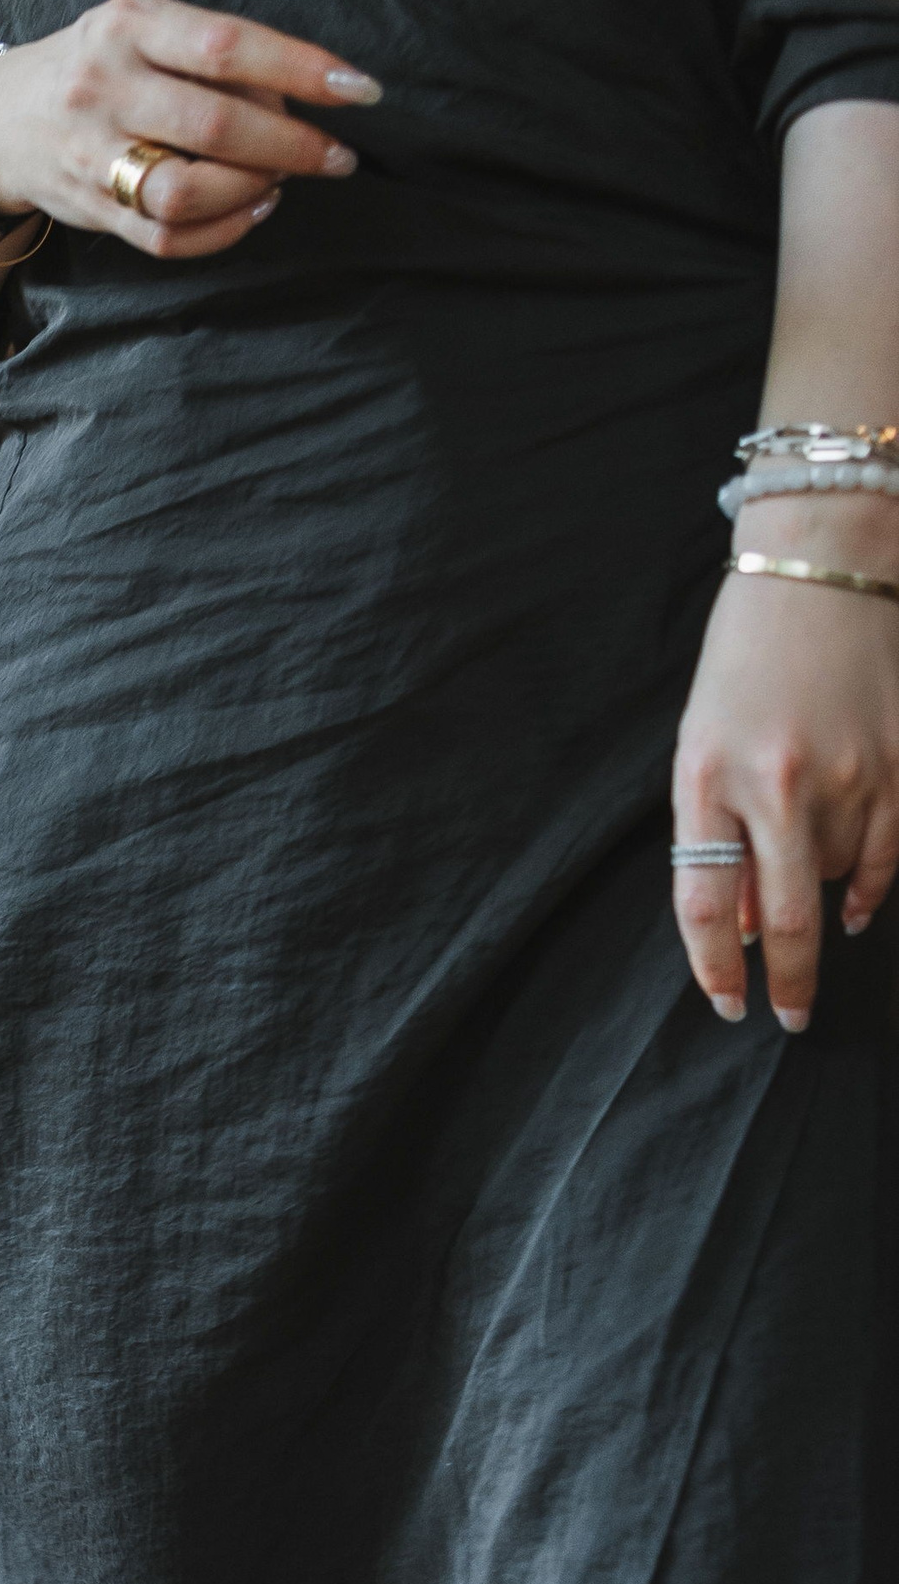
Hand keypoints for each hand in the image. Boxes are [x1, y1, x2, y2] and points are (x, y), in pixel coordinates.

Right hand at [0, 0, 374, 256]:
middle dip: (291, 146)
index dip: (301, 69)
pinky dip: (225, 230)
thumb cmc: (101, 65)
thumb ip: (210, 52)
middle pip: (214, 126)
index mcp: (129, 26)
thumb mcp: (144, 26)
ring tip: (284, 180)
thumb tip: (298, 98)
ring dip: (253, 191)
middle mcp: (106, 87)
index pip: (227, 46)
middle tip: (336, 157)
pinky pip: (167, 236)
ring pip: (187, 191)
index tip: (360, 90)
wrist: (2, 121)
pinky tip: (254, 208)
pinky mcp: (91, 208)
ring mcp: (91, 153)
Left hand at [671, 510, 898, 1029]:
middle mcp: (775, 783)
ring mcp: (847, 775)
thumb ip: (716, 831)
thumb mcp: (702, 743)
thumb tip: (736, 923)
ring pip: (835, 882)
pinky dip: (871, 889)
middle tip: (790, 1018)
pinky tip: (857, 906)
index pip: (703, 903)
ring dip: (819, 901)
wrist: (822, 565)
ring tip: (807, 883)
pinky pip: (887, 855)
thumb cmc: (745, 657)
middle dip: (786, 981)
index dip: (714, 967)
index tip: (729, 1004)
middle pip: (779, 916)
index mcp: (706, 777)